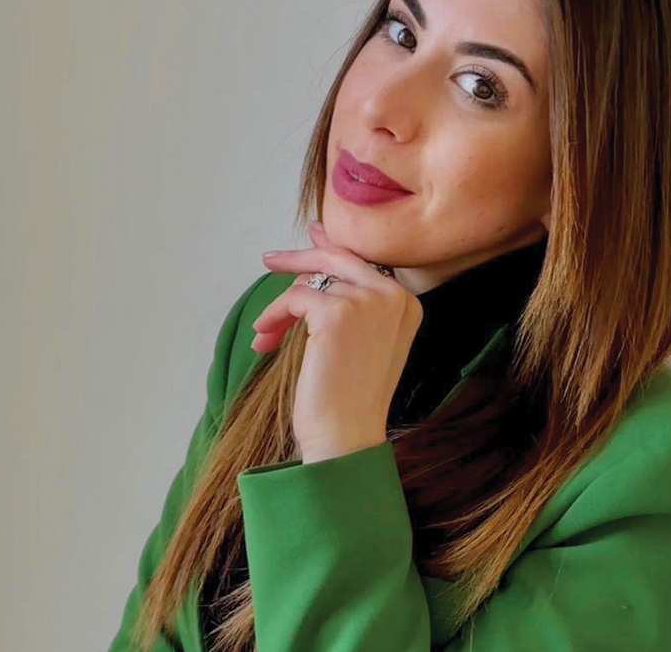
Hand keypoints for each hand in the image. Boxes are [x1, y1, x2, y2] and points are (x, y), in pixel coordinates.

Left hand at [254, 221, 422, 462]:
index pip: (364, 263)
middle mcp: (394, 296)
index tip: (313, 234)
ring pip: (309, 283)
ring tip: (266, 335)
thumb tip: (321, 262)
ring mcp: (368, 301)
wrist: (346, 436)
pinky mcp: (338, 312)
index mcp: (407, 303)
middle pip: (339, 257)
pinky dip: (274, 316)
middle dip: (300, 257)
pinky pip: (294, 298)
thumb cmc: (350, 397)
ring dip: (280, 309)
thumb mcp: (363, 342)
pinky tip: (263, 339)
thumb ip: (352, 302)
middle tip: (270, 259)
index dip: (333, 247)